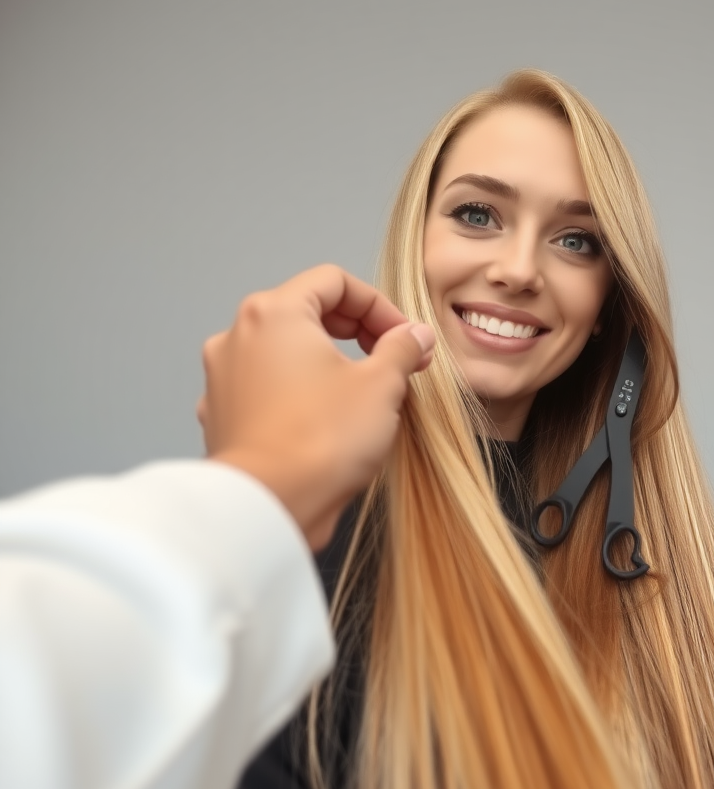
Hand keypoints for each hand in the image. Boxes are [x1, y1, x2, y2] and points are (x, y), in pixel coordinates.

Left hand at [198, 264, 433, 548]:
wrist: (269, 506)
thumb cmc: (322, 440)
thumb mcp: (381, 385)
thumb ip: (401, 348)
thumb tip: (416, 335)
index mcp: (274, 313)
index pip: (334, 282)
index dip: (380, 306)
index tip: (405, 339)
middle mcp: (238, 335)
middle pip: (307, 312)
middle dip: (358, 334)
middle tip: (394, 364)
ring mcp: (223, 377)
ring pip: (287, 353)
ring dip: (329, 364)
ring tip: (364, 396)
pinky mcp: (221, 416)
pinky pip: (268, 389)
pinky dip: (300, 394)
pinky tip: (327, 422)